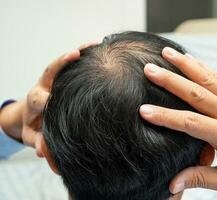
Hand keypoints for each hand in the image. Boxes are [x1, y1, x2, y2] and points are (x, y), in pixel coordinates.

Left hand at [0, 41, 97, 156]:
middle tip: (75, 54)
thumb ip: (39, 143)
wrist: (31, 114)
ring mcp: (53, 78)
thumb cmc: (35, 126)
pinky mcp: (61, 74)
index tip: (53, 99)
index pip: (39, 98)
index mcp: (35, 101)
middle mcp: (44, 85)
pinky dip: (82, 51)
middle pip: (50, 71)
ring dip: (77, 52)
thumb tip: (45, 153)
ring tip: (92, 44)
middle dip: (62, 62)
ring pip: (62, 62)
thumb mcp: (33, 137)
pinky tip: (96, 45)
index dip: (46, 99)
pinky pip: (71, 61)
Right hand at [139, 47, 216, 192]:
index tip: (144, 110)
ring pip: (206, 78)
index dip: (165, 116)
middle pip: (195, 93)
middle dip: (169, 80)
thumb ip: (200, 179)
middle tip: (148, 69)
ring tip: (166, 52)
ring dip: (185, 64)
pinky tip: (190, 58)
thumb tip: (172, 185)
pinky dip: (202, 66)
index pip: (189, 123)